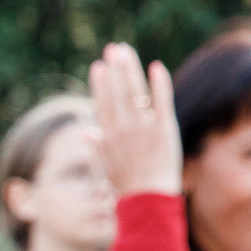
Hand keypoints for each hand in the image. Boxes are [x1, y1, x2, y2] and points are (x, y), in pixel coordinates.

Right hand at [89, 42, 180, 196]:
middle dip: (115, 69)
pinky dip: (159, 84)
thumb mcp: (106, 167)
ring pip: (135, 92)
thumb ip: (97, 146)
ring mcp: (143, 129)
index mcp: (108, 138)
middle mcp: (123, 130)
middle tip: (114, 49)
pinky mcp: (164, 131)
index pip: (103, 104)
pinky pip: (161, 102)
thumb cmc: (127, 188)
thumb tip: (85, 132)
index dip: (100, 84)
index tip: (99, 67)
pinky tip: (157, 67)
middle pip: (117, 93)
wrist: (146, 201)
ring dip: (131, 70)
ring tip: (127, 52)